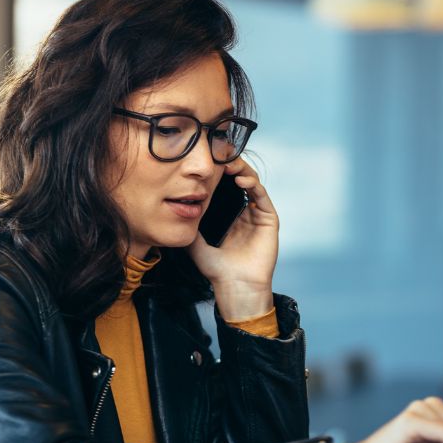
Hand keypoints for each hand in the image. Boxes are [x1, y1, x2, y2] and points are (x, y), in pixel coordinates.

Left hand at [189, 158, 278, 320]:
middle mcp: (245, 212)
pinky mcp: (269, 219)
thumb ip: (188, 225)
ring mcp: (258, 215)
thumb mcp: (195, 242)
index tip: (206, 162)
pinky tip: (241, 179)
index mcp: (229, 215)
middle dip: (230, 166)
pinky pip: (262, 196)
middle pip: (239, 180)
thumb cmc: (216, 269)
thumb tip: (173, 208)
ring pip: (251, 183)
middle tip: (218, 155)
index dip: (217, 173)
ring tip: (228, 163)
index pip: (225, 186)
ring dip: (241, 170)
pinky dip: (252, 184)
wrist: (234, 286)